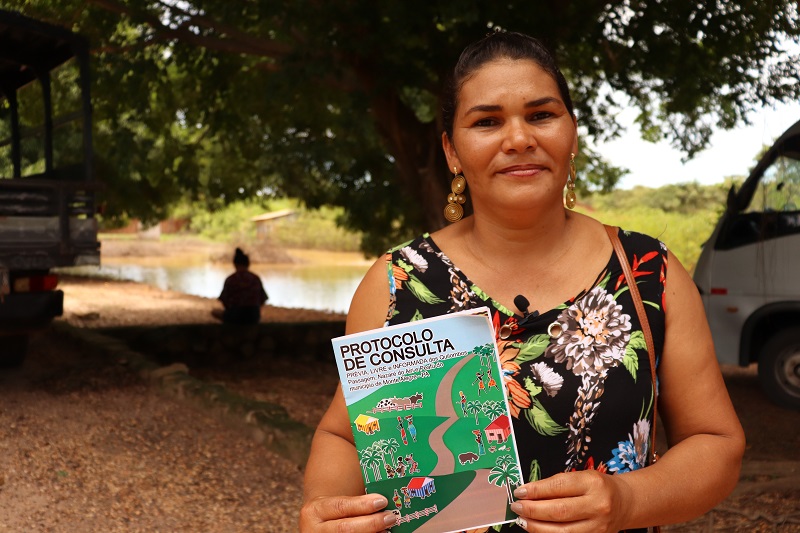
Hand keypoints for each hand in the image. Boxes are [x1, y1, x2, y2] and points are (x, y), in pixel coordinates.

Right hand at [299, 494, 397, 531]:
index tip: (381, 501)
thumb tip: (381, 501)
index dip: (362, 504)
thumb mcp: (334, 504)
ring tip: (387, 529)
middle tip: (390, 517)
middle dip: (371, 523)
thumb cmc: (332, 514)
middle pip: (345, 528)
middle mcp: (314, 530)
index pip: (340, 506)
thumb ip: (354, 503)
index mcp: (314, 511)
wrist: (317, 528)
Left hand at [510, 470, 630, 531]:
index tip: (519, 492)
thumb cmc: (598, 487)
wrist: (624, 503)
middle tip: (517, 507)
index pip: (558, 487)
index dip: (536, 491)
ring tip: (523, 520)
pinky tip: (538, 529)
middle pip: (559, 511)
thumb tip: (529, 492)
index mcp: (592, 483)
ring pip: (562, 531)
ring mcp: (598, 527)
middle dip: (533, 510)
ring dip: (537, 527)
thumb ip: (557, 484)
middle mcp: (597, 506)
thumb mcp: (581, 476)